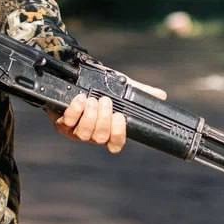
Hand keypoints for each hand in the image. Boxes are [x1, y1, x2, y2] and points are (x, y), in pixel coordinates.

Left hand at [46, 77, 167, 153]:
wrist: (76, 78)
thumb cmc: (101, 87)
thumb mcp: (123, 88)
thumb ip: (141, 92)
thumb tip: (161, 96)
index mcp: (109, 130)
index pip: (116, 145)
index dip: (118, 135)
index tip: (120, 117)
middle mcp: (93, 134)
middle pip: (100, 138)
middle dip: (103, 118)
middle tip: (105, 100)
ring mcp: (77, 130)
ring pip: (84, 134)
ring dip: (90, 115)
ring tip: (92, 99)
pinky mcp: (62, 124)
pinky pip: (68, 122)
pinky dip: (75, 111)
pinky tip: (80, 99)